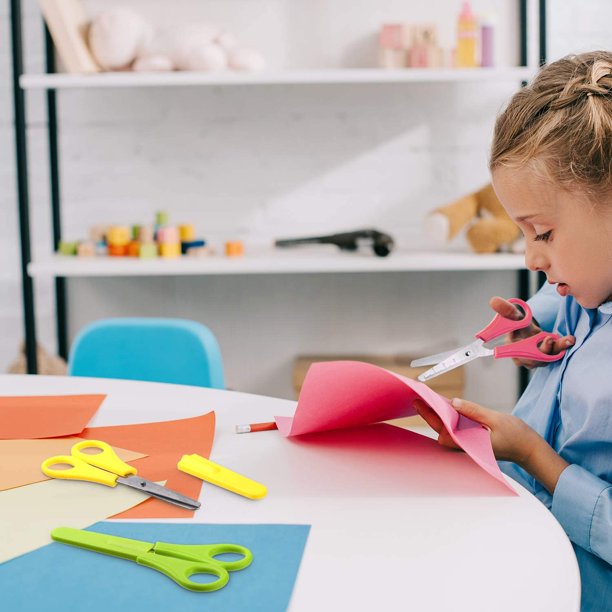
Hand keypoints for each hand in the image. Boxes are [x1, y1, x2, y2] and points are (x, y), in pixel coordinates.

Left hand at [414, 397, 535, 463]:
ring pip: (448, 430)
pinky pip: (457, 429)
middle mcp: (467, 447)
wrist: (529, 449)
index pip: (444, 432)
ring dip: (439, 417)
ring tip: (427, 401)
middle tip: (418, 400)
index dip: (431, 418)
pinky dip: (450, 419)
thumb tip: (453, 402)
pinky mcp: (472, 440)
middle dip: (430, 416)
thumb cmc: (516, 436)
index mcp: (471, 444)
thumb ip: (473, 411)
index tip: (420, 405)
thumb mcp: (495, 419)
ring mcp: (469, 444)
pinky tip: (446, 407)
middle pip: (442, 431)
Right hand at [489, 296, 573, 368]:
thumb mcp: (513, 317)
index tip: (525, 344)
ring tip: (566, 339)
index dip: (520, 351)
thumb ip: (506, 310)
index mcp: (512, 348)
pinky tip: (570, 339)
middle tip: (548, 339)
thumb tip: (494, 301)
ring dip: (556, 348)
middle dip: (541, 350)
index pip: (515, 353)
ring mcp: (537, 359)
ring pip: (546, 357)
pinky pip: (556, 353)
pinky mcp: (549, 356)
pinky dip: (563, 346)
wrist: (529, 333)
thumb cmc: (519, 326)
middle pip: (532, 359)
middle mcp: (524, 357)